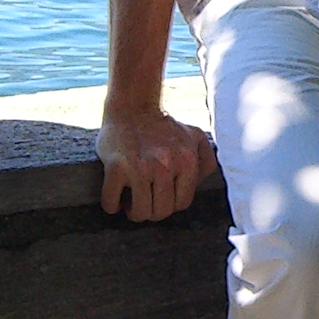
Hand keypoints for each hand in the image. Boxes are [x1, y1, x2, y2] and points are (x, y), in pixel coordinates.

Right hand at [98, 106, 217, 222]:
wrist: (132, 106)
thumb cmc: (162, 126)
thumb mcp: (195, 137)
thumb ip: (206, 161)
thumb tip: (200, 185)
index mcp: (187, 160)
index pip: (182, 203)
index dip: (169, 204)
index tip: (159, 197)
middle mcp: (166, 164)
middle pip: (161, 211)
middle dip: (152, 211)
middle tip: (144, 201)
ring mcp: (140, 166)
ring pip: (140, 212)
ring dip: (134, 212)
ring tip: (130, 202)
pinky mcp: (116, 166)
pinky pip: (111, 202)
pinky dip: (111, 206)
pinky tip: (115, 198)